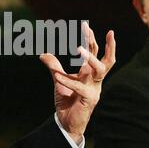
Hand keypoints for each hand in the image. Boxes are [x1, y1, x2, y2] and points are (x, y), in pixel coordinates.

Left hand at [39, 22, 115, 143]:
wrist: (66, 123)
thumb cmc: (66, 101)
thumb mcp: (58, 79)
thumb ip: (54, 66)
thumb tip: (43, 54)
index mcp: (89, 73)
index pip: (95, 53)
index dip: (92, 39)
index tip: (86, 25)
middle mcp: (95, 80)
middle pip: (105, 59)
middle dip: (102, 44)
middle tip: (93, 29)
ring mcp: (94, 89)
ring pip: (99, 70)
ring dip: (90, 58)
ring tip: (79, 48)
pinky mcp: (88, 99)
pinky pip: (79, 87)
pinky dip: (67, 81)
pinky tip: (57, 76)